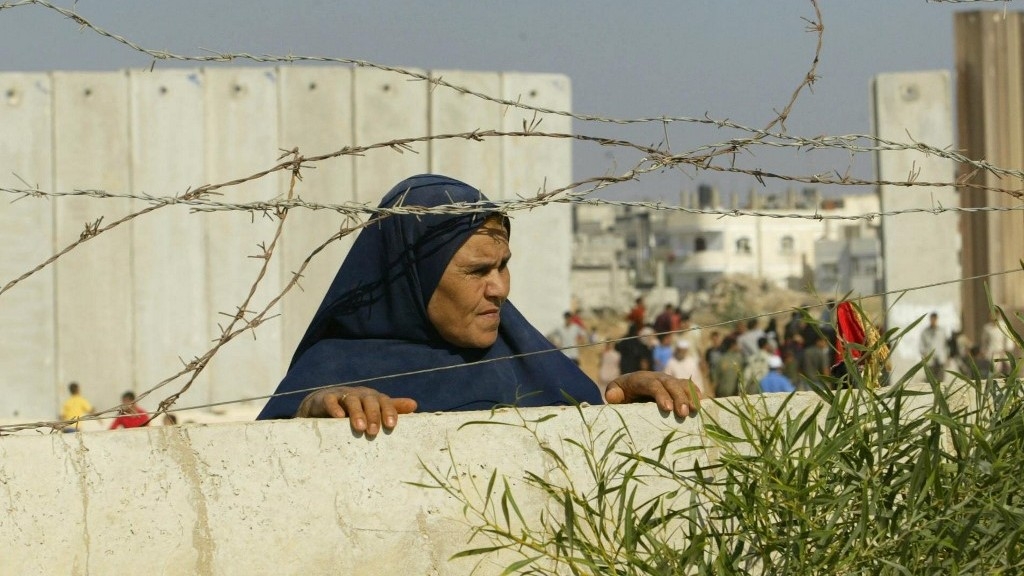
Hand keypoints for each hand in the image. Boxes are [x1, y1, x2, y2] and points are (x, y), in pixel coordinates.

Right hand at [296, 386, 416, 436]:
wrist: (323, 403)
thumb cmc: (354, 409)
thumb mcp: (373, 408)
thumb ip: (392, 407)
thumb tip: (415, 405)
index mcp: (374, 398)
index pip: (385, 402)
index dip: (389, 412)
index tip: (392, 425)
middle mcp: (360, 394)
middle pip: (370, 401)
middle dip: (373, 416)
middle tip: (374, 432)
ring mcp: (343, 395)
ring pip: (352, 401)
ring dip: (357, 413)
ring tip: (360, 428)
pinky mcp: (326, 398)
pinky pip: (331, 401)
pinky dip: (335, 408)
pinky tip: (338, 418)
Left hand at [604, 371, 700, 417]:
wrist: (631, 387)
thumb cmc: (623, 393)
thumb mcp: (615, 392)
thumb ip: (613, 393)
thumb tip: (611, 397)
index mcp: (641, 379)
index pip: (653, 385)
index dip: (661, 395)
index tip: (667, 409)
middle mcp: (658, 377)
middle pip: (671, 384)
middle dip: (679, 398)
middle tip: (683, 414)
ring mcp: (669, 381)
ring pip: (683, 384)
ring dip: (691, 397)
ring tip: (696, 412)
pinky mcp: (677, 387)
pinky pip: (690, 387)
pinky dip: (697, 394)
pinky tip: (702, 406)